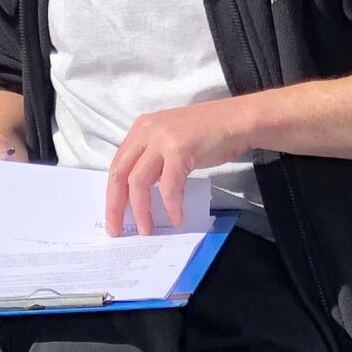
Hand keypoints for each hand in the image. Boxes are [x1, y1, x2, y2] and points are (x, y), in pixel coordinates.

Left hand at [106, 99, 255, 236]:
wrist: (239, 121)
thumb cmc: (210, 134)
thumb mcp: (171, 141)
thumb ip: (153, 159)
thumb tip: (142, 194)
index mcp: (141, 128)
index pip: (117, 165)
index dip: (113, 194)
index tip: (113, 216)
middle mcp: (146, 130)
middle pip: (119, 174)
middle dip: (115, 206)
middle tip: (116, 230)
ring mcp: (162, 139)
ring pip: (139, 182)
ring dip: (141, 210)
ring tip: (146, 230)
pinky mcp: (179, 149)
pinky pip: (169, 186)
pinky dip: (171, 205)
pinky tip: (176, 218)